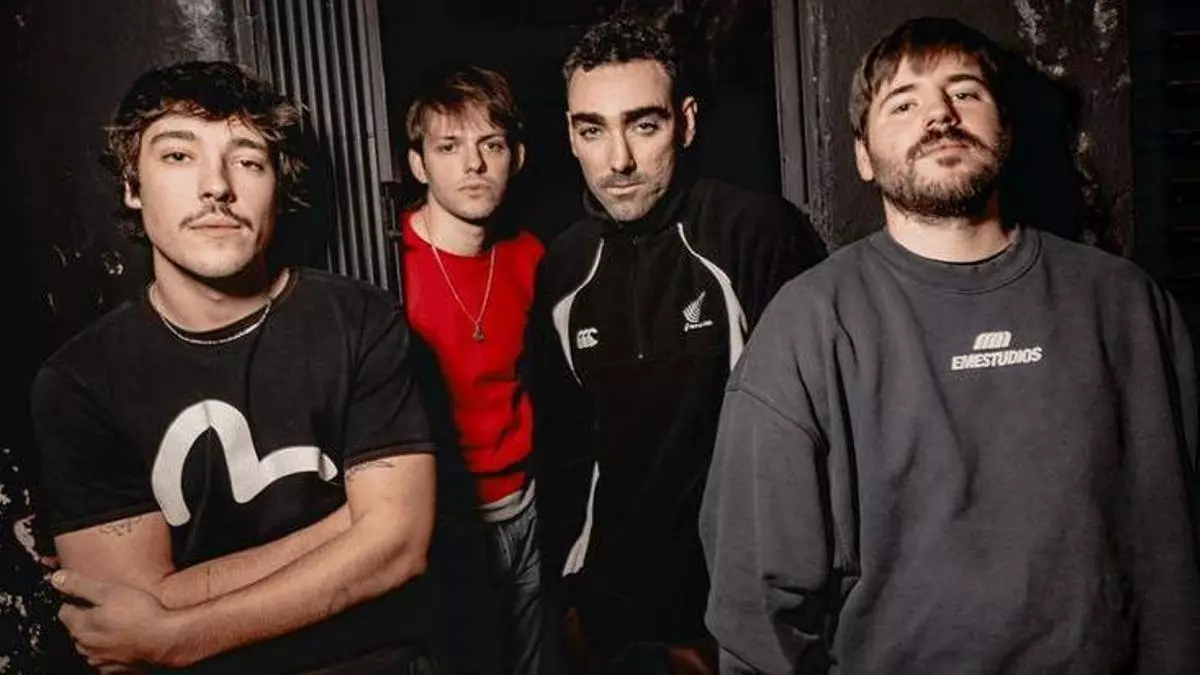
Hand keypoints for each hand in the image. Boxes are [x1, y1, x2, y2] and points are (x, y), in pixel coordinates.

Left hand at [50, 569, 178, 667]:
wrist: (164, 639)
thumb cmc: (140, 614)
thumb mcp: (109, 591)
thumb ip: (80, 585)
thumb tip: (56, 578)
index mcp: (81, 626)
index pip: (64, 611)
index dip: (74, 601)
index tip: (85, 596)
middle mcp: (85, 646)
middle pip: (77, 629)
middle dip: (86, 619)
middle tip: (105, 607)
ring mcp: (99, 659)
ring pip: (90, 645)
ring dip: (97, 636)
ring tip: (116, 623)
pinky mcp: (114, 668)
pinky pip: (105, 659)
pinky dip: (109, 651)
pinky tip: (122, 641)